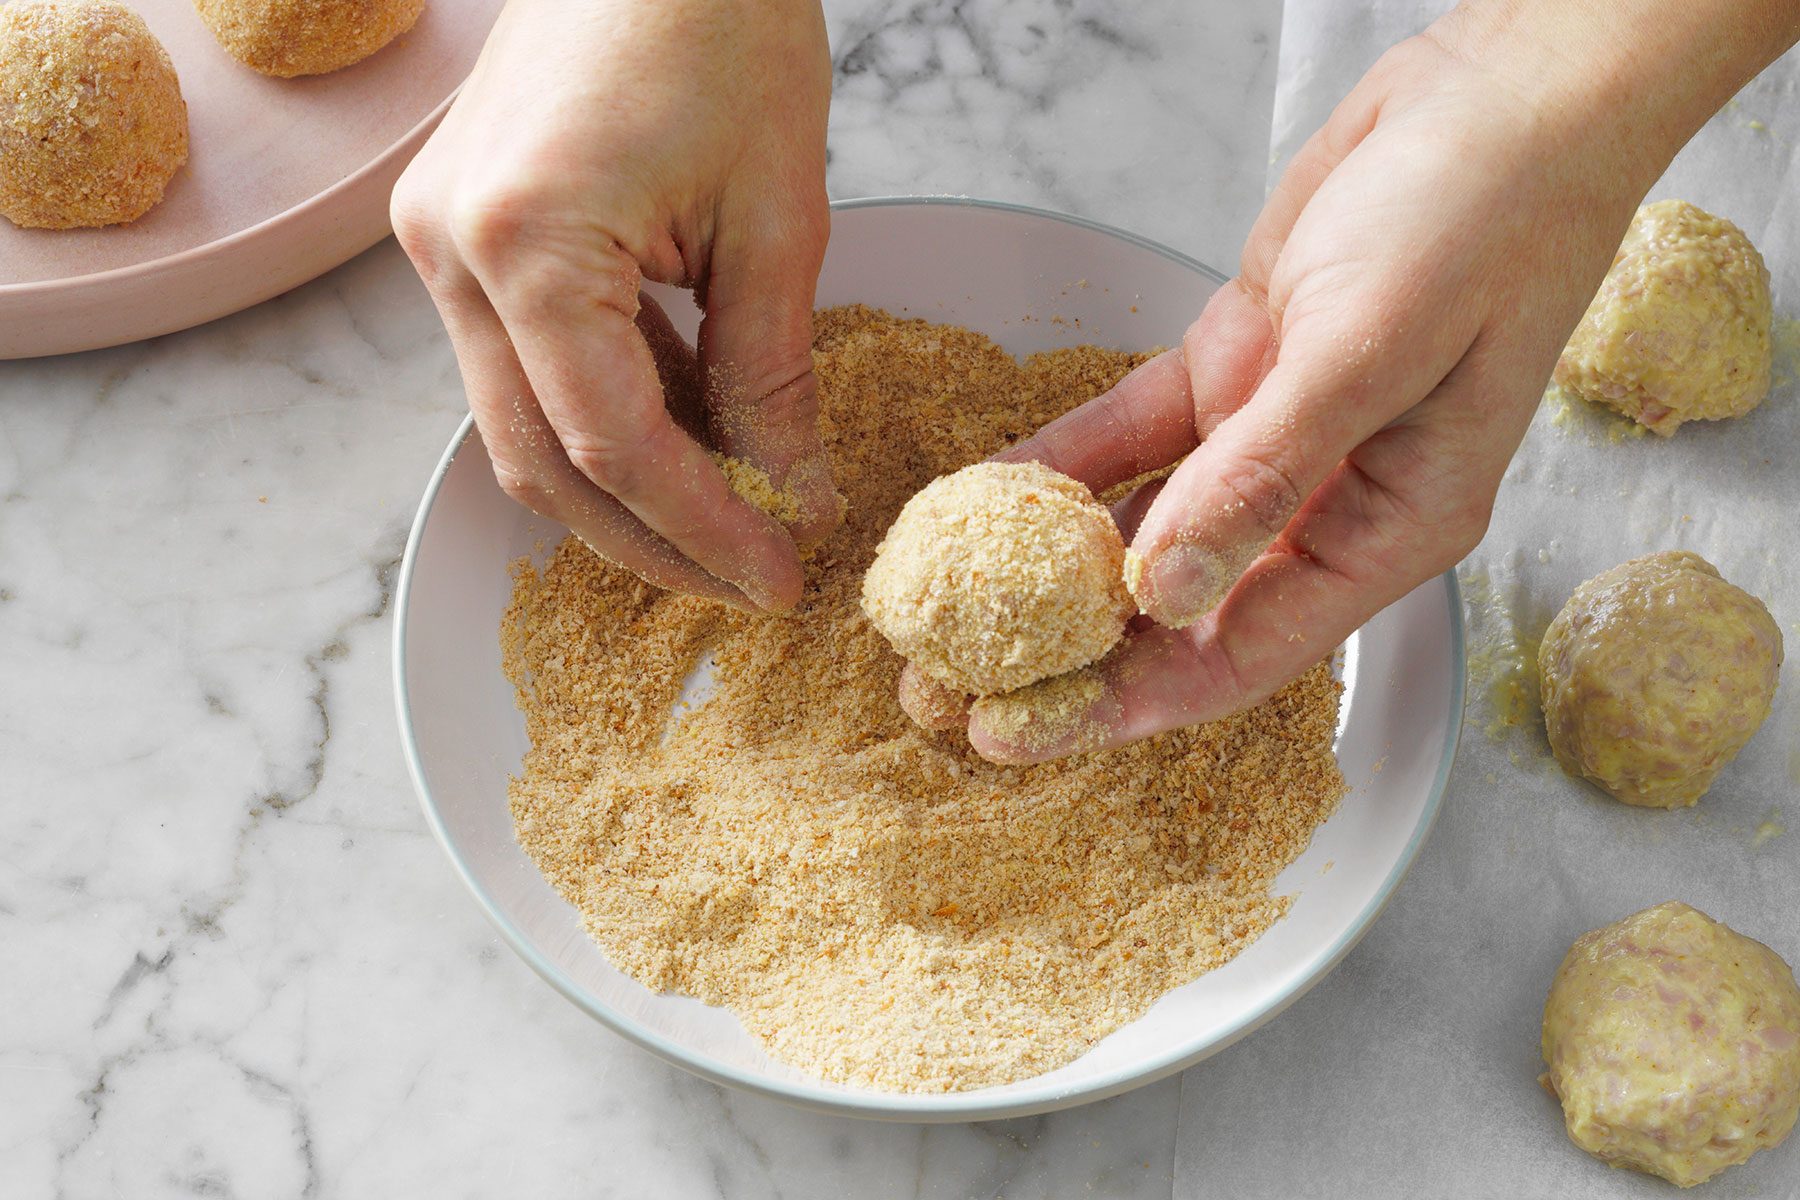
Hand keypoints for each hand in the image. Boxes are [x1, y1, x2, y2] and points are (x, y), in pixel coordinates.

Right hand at [391, 0, 838, 610]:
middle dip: (652, 541)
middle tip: (748, 581)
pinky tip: (686, 438)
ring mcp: (436, 242)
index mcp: (524, 243)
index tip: (778, 580)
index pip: (611, 448)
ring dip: (624, 489)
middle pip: (542, 462)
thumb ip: (773, 374)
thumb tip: (794, 493)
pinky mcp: (458, 231)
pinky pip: (524, 364)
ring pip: (522, 426)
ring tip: (729, 522)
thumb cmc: (720, 24)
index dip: (702, 531)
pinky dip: (604, 413)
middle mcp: (451, 253)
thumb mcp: (778, 215)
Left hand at [966, 0, 1794, 761]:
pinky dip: (1061, 461)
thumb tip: (1163, 593)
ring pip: (1141, 530)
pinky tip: (979, 490)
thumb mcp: (1367, 355)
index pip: (1241, 652)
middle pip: (1177, 610)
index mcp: (1389, 529)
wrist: (1495, 91)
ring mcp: (1272, 438)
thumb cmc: (1479, 219)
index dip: (1127, 701)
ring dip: (1044, 567)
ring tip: (944, 609)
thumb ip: (1262, 478)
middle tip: (950, 686)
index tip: (1020, 729)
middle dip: (1066, 653)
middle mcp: (1324, 501)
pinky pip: (1128, 435)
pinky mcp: (1232, 369)